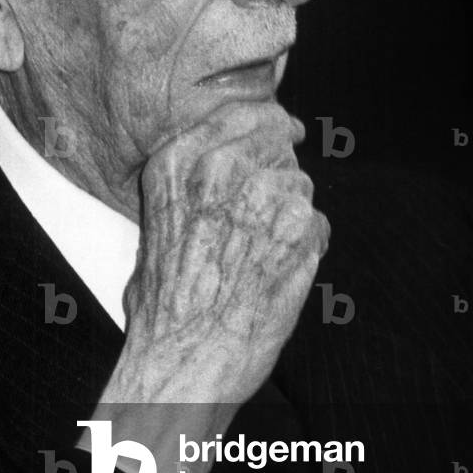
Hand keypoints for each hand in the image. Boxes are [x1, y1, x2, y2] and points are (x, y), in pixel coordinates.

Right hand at [84, 102, 328, 472]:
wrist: (183, 362)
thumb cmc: (163, 305)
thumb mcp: (155, 220)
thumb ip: (191, 179)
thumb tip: (227, 163)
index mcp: (178, 159)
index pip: (244, 111)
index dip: (269, 122)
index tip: (283, 130)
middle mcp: (220, 165)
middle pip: (277, 141)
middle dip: (278, 171)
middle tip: (269, 208)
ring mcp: (264, 192)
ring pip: (299, 182)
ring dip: (291, 211)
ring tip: (261, 254)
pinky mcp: (300, 227)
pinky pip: (318, 222)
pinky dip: (308, 245)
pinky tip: (279, 272)